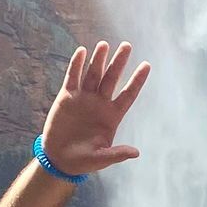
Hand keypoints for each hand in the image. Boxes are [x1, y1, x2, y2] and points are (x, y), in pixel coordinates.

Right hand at [37, 40, 150, 177]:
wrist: (59, 159)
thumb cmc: (83, 161)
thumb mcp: (101, 159)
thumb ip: (117, 154)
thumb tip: (136, 153)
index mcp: (112, 116)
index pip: (128, 94)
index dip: (137, 80)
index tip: (147, 65)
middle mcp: (100, 103)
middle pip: (112, 78)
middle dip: (119, 62)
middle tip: (127, 45)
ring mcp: (83, 98)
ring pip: (93, 74)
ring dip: (98, 59)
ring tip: (104, 45)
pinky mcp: (66, 97)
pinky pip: (72, 77)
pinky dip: (77, 65)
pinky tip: (82, 51)